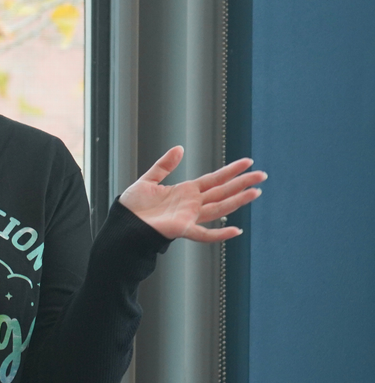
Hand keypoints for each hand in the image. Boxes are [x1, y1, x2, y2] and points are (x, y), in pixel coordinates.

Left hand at [119, 146, 266, 241]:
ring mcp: (189, 217)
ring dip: (237, 200)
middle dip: (242, 183)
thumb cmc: (132, 206)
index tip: (248, 162)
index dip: (230, 170)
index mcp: (185, 191)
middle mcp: (191, 204)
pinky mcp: (181, 229)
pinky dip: (219, 234)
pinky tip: (236, 230)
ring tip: (255, 192)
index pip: (214, 179)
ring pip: (219, 208)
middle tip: (262, 175)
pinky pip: (203, 234)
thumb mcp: (148, 180)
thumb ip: (164, 165)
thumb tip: (179, 148)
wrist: (121, 224)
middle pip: (222, 192)